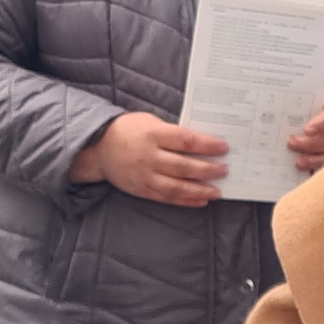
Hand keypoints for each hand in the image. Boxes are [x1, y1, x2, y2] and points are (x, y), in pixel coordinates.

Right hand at [67, 112, 227, 206]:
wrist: (98, 148)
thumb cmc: (128, 130)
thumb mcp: (150, 122)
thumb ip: (172, 133)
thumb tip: (201, 143)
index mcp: (153, 135)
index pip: (186, 141)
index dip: (206, 145)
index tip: (223, 148)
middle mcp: (149, 157)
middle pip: (184, 166)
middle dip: (207, 169)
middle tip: (224, 170)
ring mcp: (145, 176)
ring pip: (176, 186)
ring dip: (199, 190)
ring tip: (216, 191)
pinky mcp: (141, 189)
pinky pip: (166, 198)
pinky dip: (185, 200)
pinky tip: (200, 201)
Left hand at [286, 89, 323, 172]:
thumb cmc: (315, 104)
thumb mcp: (310, 99)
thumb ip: (299, 104)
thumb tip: (276, 112)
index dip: (321, 124)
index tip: (306, 129)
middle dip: (311, 144)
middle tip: (291, 143)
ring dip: (314, 160)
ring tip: (297, 162)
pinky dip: (317, 169)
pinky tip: (305, 173)